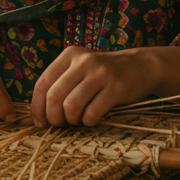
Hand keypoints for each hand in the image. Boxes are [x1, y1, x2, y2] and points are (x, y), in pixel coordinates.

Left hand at [30, 47, 158, 127]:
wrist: (142, 66)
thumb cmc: (105, 74)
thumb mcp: (81, 68)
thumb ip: (61, 82)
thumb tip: (39, 112)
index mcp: (70, 55)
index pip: (42, 83)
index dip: (37, 107)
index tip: (40, 123)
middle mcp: (83, 61)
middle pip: (54, 96)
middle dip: (54, 117)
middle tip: (61, 124)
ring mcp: (100, 73)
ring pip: (71, 106)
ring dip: (71, 121)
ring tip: (78, 121)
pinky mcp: (116, 87)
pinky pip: (92, 113)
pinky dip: (88, 122)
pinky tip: (92, 119)